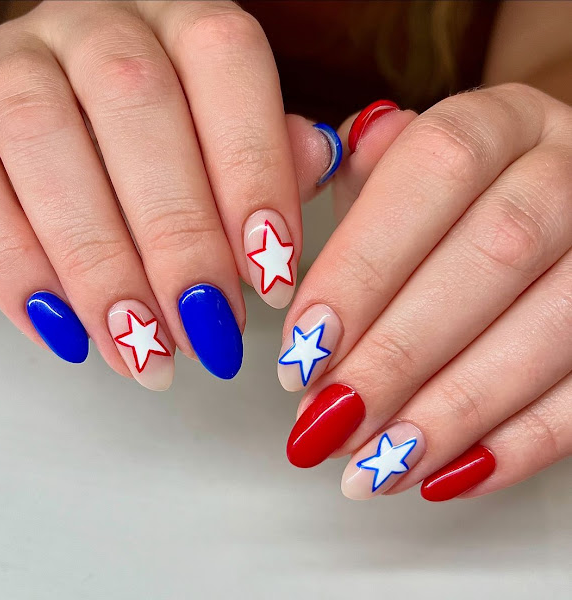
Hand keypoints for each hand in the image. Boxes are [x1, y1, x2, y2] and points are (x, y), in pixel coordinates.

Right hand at [0, 1, 339, 388]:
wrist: (77, 116)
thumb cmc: (176, 133)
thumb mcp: (236, 131)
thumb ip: (274, 148)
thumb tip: (315, 162)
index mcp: (182, 20)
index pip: (227, 63)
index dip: (254, 175)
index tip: (272, 279)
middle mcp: (98, 26)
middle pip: (134, 105)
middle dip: (177, 238)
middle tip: (207, 329)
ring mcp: (18, 65)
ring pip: (44, 143)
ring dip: (99, 266)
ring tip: (143, 349)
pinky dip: (21, 272)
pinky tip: (71, 332)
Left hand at [279, 84, 571, 500]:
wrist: (543, 193)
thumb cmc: (444, 199)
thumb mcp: (386, 171)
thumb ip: (330, 188)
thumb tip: (273, 237)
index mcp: (497, 123)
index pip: (433, 173)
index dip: (363, 267)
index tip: (303, 348)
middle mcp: (566, 169)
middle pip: (495, 255)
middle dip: (399, 354)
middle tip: (328, 422)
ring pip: (552, 327)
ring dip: (451, 411)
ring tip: (373, 465)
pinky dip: (519, 442)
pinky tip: (445, 474)